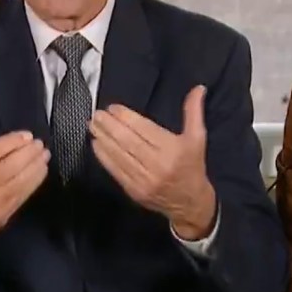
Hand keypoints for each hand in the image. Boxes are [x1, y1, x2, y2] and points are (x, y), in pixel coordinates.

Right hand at [0, 112, 50, 258]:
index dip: (13, 141)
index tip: (27, 135)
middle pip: (10, 166)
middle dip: (28, 153)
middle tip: (39, 143)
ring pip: (20, 181)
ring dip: (35, 166)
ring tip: (44, 155)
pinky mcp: (3, 215)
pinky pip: (23, 195)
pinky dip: (34, 182)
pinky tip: (41, 171)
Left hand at [89, 85, 216, 237]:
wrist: (190, 203)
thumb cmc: (192, 166)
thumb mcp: (197, 138)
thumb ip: (194, 112)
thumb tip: (198, 88)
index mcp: (173, 149)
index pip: (144, 130)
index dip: (126, 118)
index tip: (113, 108)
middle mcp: (158, 164)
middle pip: (128, 142)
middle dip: (110, 126)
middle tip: (97, 114)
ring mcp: (144, 180)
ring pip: (119, 156)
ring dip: (103, 139)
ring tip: (93, 125)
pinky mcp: (134, 191)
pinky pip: (116, 171)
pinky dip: (104, 157)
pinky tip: (96, 145)